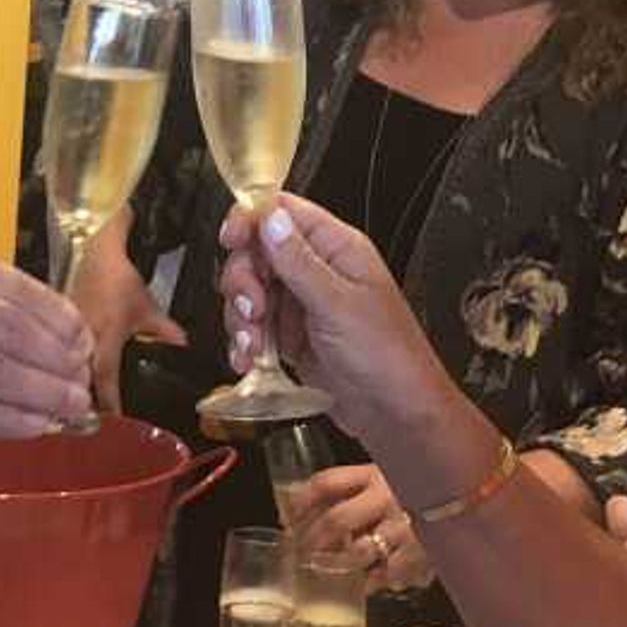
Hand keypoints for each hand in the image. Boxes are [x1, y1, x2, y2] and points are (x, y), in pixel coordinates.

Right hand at [0, 248, 94, 444]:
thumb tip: (65, 340)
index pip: (12, 287)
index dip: (58, 317)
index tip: (84, 342)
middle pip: (10, 332)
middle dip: (57, 361)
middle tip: (83, 383)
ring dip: (43, 396)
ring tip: (71, 408)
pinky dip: (12, 422)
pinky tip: (37, 427)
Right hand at [65, 227, 182, 413]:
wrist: (93, 249)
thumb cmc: (119, 275)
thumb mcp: (146, 305)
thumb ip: (165, 330)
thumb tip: (184, 349)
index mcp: (102, 336)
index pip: (103, 379)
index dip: (108, 404)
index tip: (114, 423)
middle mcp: (77, 339)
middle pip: (76, 382)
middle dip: (83, 403)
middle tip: (93, 424)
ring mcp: (62, 335)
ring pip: (64, 370)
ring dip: (72, 387)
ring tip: (80, 409)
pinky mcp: (54, 329)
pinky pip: (58, 356)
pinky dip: (66, 369)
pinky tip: (71, 379)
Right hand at [222, 193, 455, 429]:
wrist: (396, 414)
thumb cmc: (387, 356)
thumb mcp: (337, 304)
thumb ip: (298, 261)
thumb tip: (270, 218)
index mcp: (337, 249)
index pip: (284, 212)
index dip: (251, 220)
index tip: (231, 240)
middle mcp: (317, 271)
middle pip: (257, 254)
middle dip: (244, 281)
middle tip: (250, 309)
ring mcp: (303, 305)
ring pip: (250, 293)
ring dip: (241, 319)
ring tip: (255, 344)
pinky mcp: (292, 337)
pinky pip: (255, 328)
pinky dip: (245, 343)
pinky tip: (251, 359)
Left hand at [290, 461, 434, 590]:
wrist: (479, 492)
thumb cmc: (432, 484)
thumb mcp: (395, 472)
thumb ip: (362, 485)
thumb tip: (310, 504)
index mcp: (377, 473)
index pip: (327, 482)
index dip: (300, 500)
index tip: (288, 517)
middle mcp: (389, 496)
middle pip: (336, 520)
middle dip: (313, 542)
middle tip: (303, 554)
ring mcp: (405, 527)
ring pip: (357, 553)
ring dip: (338, 566)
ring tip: (328, 572)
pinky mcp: (423, 554)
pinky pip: (389, 575)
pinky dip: (377, 582)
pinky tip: (371, 583)